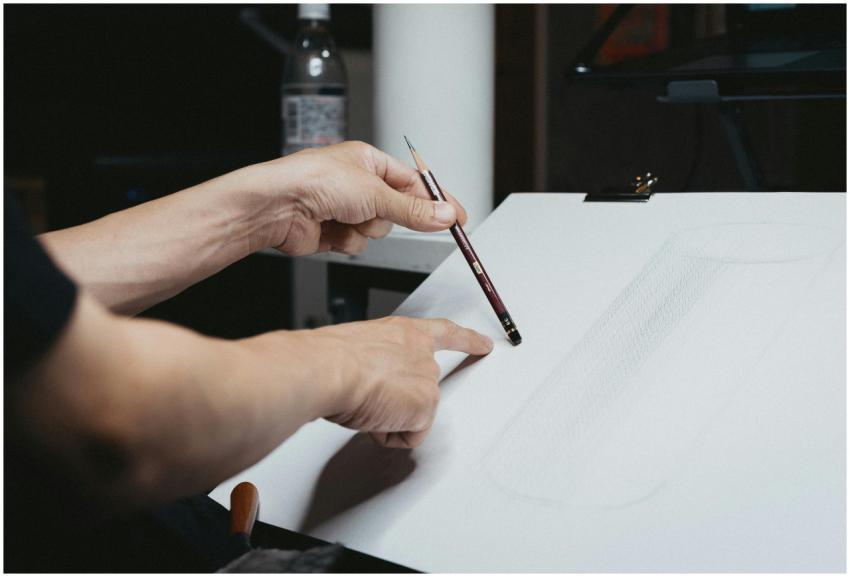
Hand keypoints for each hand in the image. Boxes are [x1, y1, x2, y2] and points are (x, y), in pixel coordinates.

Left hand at [249, 141, 468, 255]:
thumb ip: (414, 210)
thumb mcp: (376, 193)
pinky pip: (358, 243)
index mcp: (369, 161)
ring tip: (345, 217)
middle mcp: (357, 183)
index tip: (457, 216)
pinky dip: (348, 241)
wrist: (278, 205)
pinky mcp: (333, 230)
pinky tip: (331, 230)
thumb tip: (446, 215)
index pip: (413, 182)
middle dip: (388, 217)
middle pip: (397, 210)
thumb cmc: (314, 181)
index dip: (435, 200)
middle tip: (381, 215)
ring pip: (377, 230)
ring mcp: (344, 207)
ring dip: (365, 229)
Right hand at [308, 316, 492, 447]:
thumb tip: (371, 382)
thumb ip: (379, 361)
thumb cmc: (333, 357)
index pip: (445, 334)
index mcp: (406, 333)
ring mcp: (427, 382)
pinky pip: (409, 436)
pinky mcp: (425, 407)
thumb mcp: (360, 348)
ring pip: (412, 416)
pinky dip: (389, 434)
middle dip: (399, 402)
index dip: (467, 340)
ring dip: (387, 417)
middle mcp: (422, 355)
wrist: (329, 369)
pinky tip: (373, 417)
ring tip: (363, 402)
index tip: (484, 344)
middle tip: (369, 396)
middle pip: (424, 389)